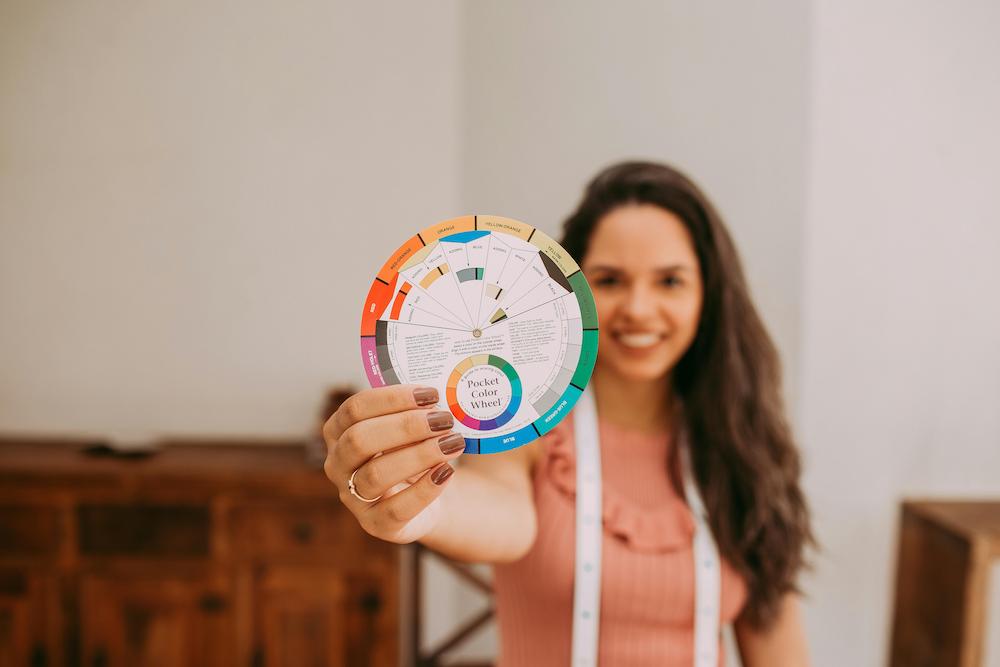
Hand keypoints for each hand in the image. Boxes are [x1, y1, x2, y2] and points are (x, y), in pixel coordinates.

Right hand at [323, 384, 464, 543]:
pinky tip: (446, 473)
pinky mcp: (377, 524)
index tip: (430, 394)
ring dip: (419, 455)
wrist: (429, 497)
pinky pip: (397, 508)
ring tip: (453, 443)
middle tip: (444, 419)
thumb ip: (418, 406)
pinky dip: (424, 489)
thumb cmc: (416, 449)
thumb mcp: (411, 426)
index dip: (392, 398)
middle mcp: (337, 464)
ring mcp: (353, 497)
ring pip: (377, 474)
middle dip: (405, 426)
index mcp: (339, 431)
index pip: (355, 408)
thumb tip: (449, 384)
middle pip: (360, 439)